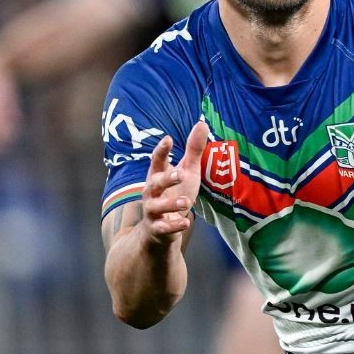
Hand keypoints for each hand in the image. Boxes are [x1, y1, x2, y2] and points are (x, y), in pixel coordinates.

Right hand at [141, 120, 208, 243]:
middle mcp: (152, 192)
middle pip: (154, 183)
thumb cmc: (175, 194)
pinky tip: (185, 222)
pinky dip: (174, 226)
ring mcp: (153, 211)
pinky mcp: (157, 229)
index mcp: (158, 176)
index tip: (168, 139)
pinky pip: (163, 228)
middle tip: (181, 174)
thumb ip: (193, 150)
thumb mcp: (187, 172)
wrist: (161, 231)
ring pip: (157, 206)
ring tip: (187, 202)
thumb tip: (202, 123)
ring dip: (171, 204)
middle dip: (166, 178)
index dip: (161, 150)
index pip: (157, 161)